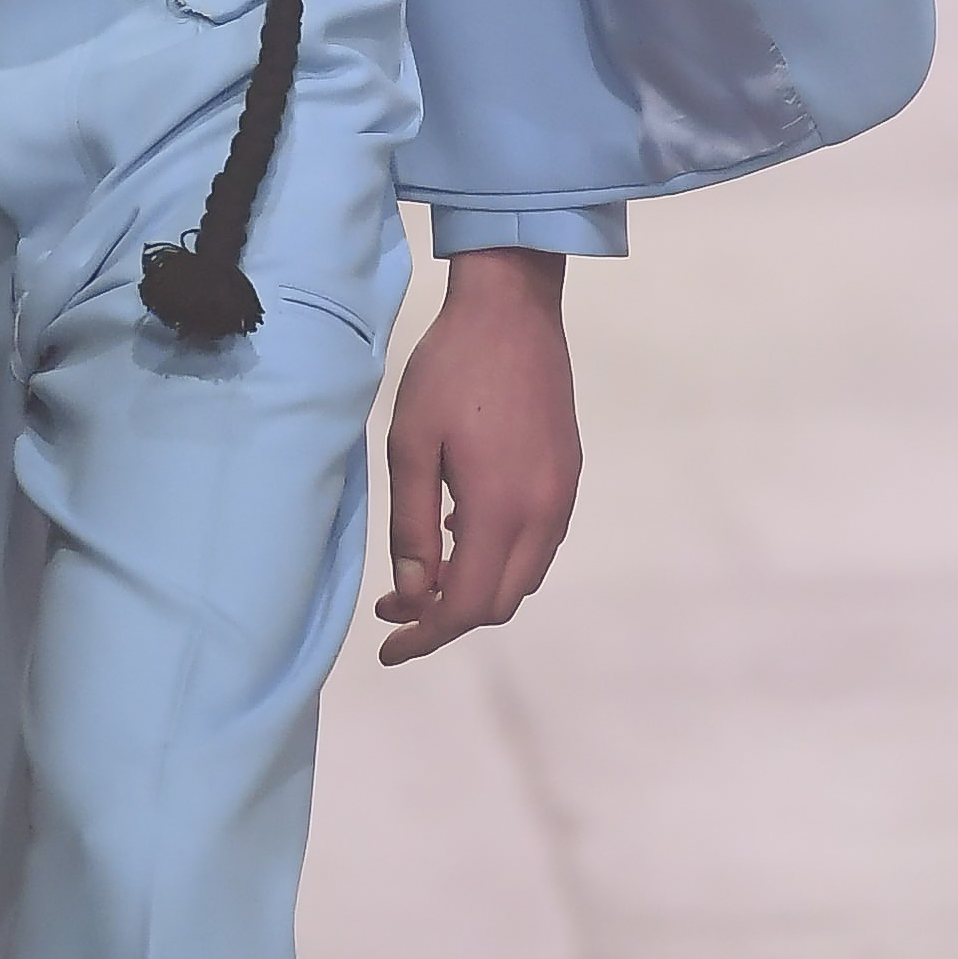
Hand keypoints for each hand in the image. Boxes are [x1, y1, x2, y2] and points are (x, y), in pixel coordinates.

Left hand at [376, 248, 580, 665]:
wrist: (513, 311)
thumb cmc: (450, 371)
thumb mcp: (411, 447)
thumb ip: (412, 528)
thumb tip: (413, 595)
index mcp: (501, 509)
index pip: (466, 605)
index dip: (426, 636)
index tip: (388, 646)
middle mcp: (544, 513)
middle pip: (499, 602)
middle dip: (447, 618)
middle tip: (396, 605)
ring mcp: (563, 496)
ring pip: (522, 577)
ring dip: (475, 590)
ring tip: (424, 573)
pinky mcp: (569, 477)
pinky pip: (537, 545)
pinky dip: (499, 559)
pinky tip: (461, 533)